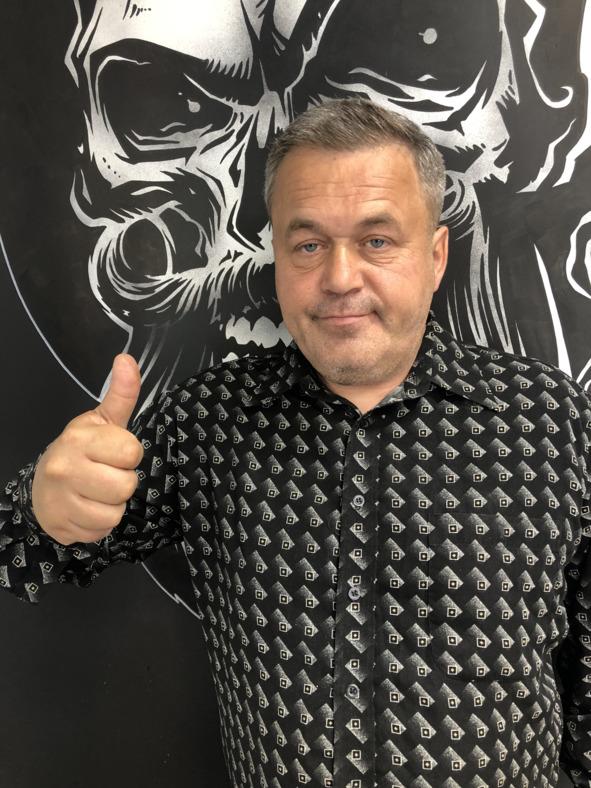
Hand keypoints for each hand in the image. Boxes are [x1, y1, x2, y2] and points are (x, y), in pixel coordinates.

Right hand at [32, 355, 143, 544]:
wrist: (42, 488)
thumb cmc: (80, 451)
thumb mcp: (101, 421)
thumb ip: (121, 394)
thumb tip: (127, 359)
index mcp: (80, 438)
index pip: (131, 451)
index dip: (129, 454)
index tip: (115, 453)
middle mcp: (66, 468)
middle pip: (126, 486)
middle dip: (123, 482)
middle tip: (106, 474)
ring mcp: (61, 500)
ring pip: (115, 512)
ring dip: (113, 506)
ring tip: (97, 493)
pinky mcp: (62, 527)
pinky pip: (102, 531)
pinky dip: (100, 524)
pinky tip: (88, 509)